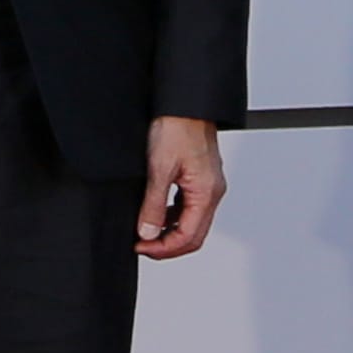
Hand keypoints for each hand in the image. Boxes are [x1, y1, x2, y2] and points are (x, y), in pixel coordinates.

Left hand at [136, 115, 225, 256]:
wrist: (185, 104)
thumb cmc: (177, 127)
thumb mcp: (159, 169)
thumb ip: (154, 205)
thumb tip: (148, 232)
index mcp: (206, 192)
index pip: (188, 237)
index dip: (163, 248)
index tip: (141, 246)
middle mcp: (212, 191)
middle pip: (194, 235)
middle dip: (168, 246)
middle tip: (143, 245)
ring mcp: (208, 185)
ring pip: (193, 223)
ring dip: (170, 232)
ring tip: (146, 230)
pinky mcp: (201, 178)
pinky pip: (191, 207)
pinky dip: (174, 217)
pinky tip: (157, 212)